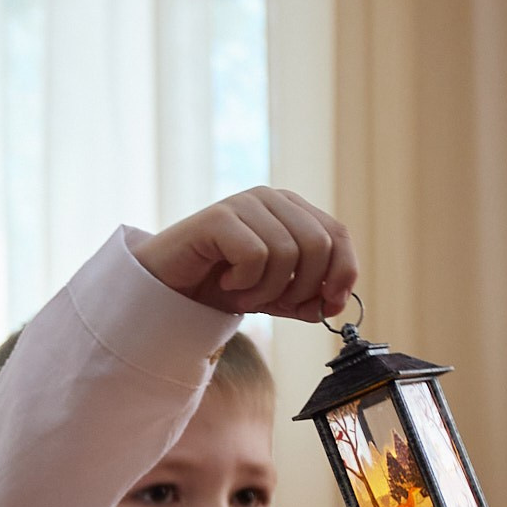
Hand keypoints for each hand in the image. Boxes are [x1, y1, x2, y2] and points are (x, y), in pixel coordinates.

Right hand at [135, 188, 358, 321]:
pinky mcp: (219, 218)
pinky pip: (255, 255)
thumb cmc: (217, 286)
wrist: (163, 287)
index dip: (342, 273)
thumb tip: (333, 305)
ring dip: (267, 289)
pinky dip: (245, 281)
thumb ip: (304, 297)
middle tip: (273, 305)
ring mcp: (245, 204)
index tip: (330, 306)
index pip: (337, 235)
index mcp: (291, 210)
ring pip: (288, 253)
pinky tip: (226, 283)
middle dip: (303, 287)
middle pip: (318, 245)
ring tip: (243, 296)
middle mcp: (272, 199)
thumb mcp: (272, 294)